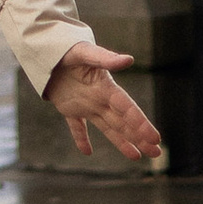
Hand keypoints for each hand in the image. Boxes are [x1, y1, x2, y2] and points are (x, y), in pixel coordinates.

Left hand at [44, 43, 162, 161]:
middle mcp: (99, 98)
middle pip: (123, 122)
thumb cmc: (68, 47)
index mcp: (105, 86)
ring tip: (137, 156)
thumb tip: (128, 60)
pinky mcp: (68, 107)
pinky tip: (87, 152)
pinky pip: (77, 127)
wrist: (46, 47)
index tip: (155, 138)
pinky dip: (81, 139)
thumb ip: (106, 58)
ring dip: (122, 142)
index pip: (127, 108)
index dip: (141, 123)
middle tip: (156, 152)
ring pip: (107, 127)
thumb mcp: (86, 52)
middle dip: (139, 137)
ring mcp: (85, 104)